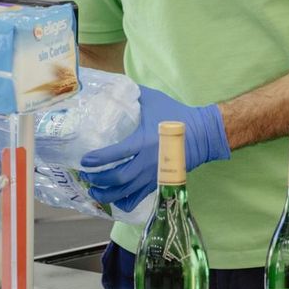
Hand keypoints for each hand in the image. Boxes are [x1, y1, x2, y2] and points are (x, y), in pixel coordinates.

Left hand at [79, 86, 229, 211]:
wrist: (203, 134)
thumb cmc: (176, 115)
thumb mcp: (154, 100)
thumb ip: (134, 93)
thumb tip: (115, 86)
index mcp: (143, 141)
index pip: (116, 154)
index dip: (98, 159)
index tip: (85, 160)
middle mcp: (147, 162)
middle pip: (119, 178)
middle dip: (99, 180)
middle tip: (87, 178)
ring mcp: (154, 175)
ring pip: (127, 192)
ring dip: (108, 195)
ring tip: (95, 193)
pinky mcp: (160, 182)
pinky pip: (140, 198)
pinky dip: (126, 202)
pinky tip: (116, 201)